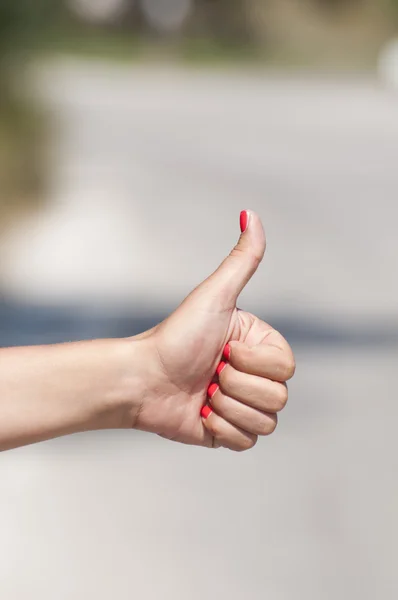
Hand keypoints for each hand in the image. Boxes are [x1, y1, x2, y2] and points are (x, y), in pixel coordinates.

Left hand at [131, 211, 294, 450]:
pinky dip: (221, 430)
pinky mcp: (228, 433)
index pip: (286, 368)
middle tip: (208, 373)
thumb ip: (242, 260)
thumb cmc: (175, 336)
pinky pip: (247, 442)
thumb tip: (251, 213)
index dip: (253, 364)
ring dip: (227, 408)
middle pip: (279, 398)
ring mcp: (242, 406)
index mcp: (259, 347)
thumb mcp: (214, 296)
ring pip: (266, 422)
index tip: (222, 350)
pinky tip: (198, 413)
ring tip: (201, 392)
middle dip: (237, 386)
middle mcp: (255, 376)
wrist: (141, 379)